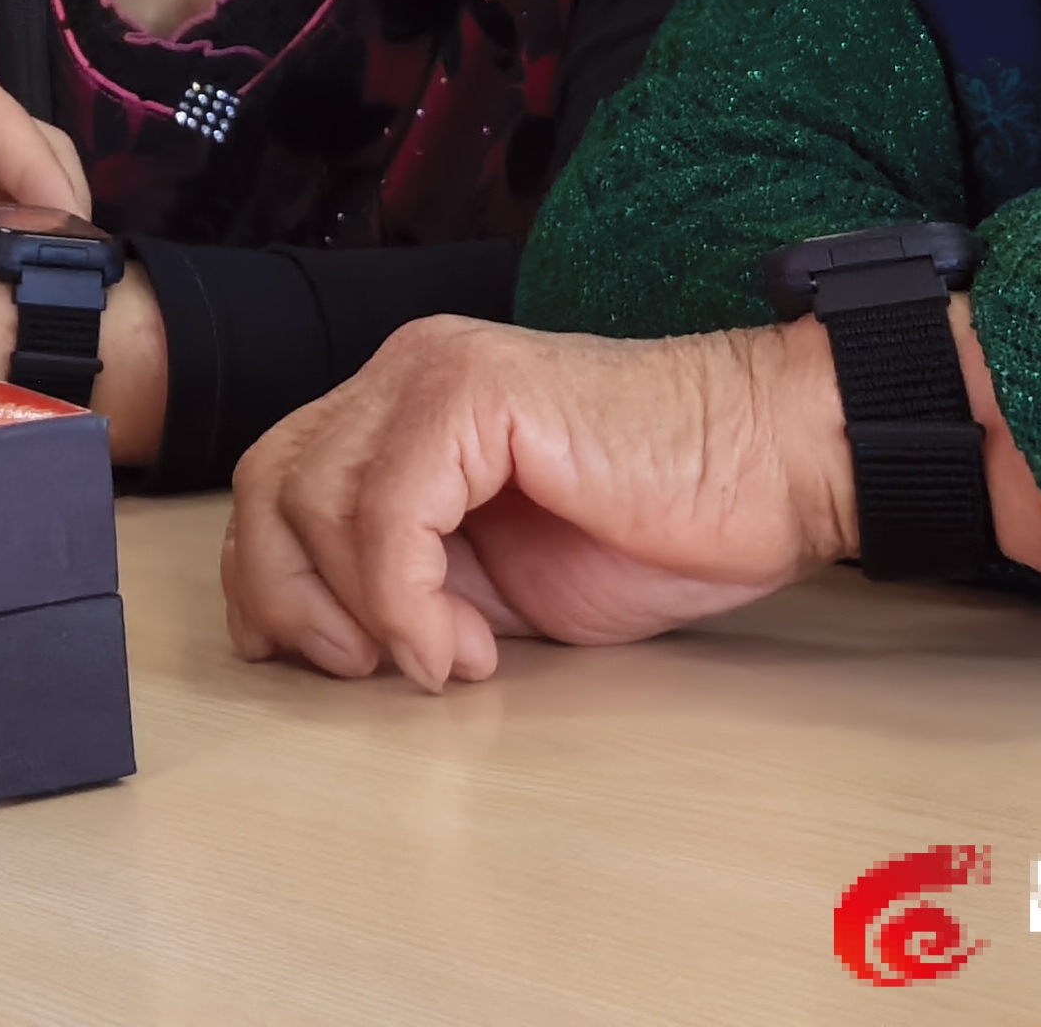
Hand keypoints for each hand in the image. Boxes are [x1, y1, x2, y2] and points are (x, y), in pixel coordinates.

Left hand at [222, 317, 854, 692]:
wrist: (772, 471)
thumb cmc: (659, 527)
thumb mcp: (496, 578)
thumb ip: (410, 586)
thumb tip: (325, 640)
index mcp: (401, 411)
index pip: (274, 484)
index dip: (270, 581)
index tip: (322, 663)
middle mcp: (403, 375)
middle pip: (267, 484)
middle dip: (290, 597)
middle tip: (365, 668)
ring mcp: (434, 373)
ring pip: (311, 497)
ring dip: (359, 608)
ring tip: (444, 655)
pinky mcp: (475, 393)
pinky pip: (385, 509)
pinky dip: (403, 598)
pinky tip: (462, 645)